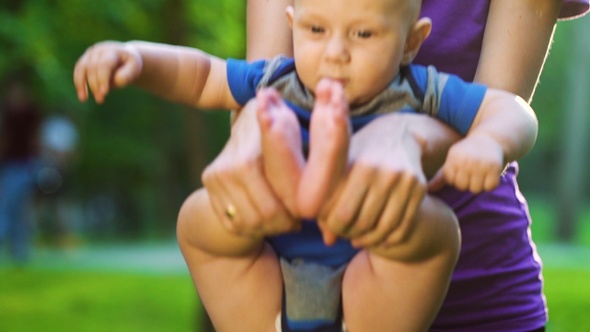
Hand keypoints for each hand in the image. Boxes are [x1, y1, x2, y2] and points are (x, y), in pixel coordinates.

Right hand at [73, 41, 141, 103]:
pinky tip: (82, 96)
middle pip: (92, 67)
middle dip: (95, 85)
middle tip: (100, 100)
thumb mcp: (134, 68)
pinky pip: (78, 71)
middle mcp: (99, 50)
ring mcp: (90, 53)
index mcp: (112, 50)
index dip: (103, 78)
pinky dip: (79, 83)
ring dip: (81, 84)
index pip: (104, 64)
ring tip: (83, 99)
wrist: (125, 57)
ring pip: (81, 68)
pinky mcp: (85, 60)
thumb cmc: (130, 64)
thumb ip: (128, 75)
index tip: (104, 93)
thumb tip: (118, 81)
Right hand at [201, 99, 299, 237]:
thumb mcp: (294, 131)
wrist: (247, 125)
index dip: (294, 211)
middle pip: (264, 215)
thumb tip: (318, 162)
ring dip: (270, 227)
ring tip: (283, 221)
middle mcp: (229, 168)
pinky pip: (234, 223)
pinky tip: (265, 220)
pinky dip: (252, 228)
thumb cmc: (281, 129)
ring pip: (248, 223)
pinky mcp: (209, 188)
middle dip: (284, 223)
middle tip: (297, 221)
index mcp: (252, 158)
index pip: (275, 202)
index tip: (305, 212)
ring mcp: (216, 178)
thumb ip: (301, 152)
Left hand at [316, 113, 427, 248]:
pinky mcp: (419, 188)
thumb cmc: (359, 153)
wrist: (397, 134)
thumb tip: (328, 240)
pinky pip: (404, 226)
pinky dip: (389, 238)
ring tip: (360, 239)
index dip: (335, 227)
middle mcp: (384, 173)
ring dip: (370, 240)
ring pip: (385, 228)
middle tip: (346, 235)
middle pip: (364, 223)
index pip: (343, 214)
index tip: (332, 227)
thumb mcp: (340, 167)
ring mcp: (405, 181)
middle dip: (351, 234)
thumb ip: (329, 202)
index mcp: (360, 166)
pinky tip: (378, 238)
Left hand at [442, 134, 504, 192]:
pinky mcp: (494, 167)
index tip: (462, 170)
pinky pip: (490, 187)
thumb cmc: (466, 153)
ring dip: (479, 185)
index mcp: (453, 158)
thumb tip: (427, 189)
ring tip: (480, 173)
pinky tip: (490, 174)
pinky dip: (491, 184)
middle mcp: (466, 161)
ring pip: (476, 189)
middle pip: (462, 187)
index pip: (451, 182)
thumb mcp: (452, 160)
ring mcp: (480, 164)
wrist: (489, 139)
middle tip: (473, 172)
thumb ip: (440, 176)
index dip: (457, 178)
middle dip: (467, 183)